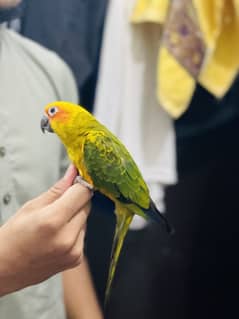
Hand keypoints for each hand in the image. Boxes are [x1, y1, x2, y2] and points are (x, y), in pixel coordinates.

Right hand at [0, 165, 91, 295]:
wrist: (4, 269)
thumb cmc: (12, 238)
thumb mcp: (31, 207)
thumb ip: (57, 190)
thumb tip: (73, 173)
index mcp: (53, 221)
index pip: (83, 192)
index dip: (80, 183)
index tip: (76, 180)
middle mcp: (67, 238)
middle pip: (86, 205)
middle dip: (76, 199)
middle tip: (58, 204)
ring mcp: (73, 251)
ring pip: (86, 219)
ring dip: (75, 216)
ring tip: (54, 224)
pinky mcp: (76, 259)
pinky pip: (83, 234)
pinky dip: (75, 230)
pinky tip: (58, 235)